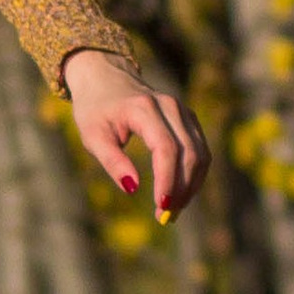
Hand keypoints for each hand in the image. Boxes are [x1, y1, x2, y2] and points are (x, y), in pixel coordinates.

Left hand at [64, 53, 208, 223]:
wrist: (105, 77)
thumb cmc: (95, 109)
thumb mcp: (93, 136)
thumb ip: (112, 162)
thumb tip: (132, 189)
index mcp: (144, 108)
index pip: (166, 148)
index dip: (168, 180)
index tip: (161, 206)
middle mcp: (170, 107)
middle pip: (189, 153)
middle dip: (182, 188)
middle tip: (166, 216)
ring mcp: (182, 111)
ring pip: (200, 153)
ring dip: (191, 185)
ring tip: (172, 210)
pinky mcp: (187, 118)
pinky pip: (199, 149)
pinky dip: (194, 174)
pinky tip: (180, 192)